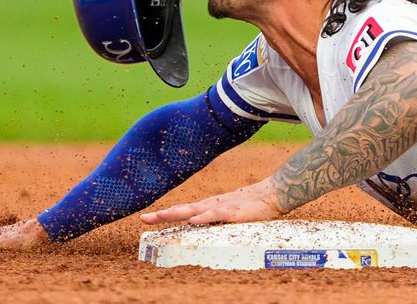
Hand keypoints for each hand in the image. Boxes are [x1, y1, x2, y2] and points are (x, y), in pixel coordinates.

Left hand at [140, 178, 283, 224]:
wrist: (273, 193)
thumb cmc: (252, 204)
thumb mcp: (229, 212)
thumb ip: (215, 216)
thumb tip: (199, 222)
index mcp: (209, 206)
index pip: (182, 210)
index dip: (164, 213)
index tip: (146, 217)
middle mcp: (211, 205)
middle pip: (183, 209)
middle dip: (163, 214)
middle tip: (143, 218)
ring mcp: (222, 207)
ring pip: (196, 211)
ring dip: (178, 213)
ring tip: (161, 216)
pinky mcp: (235, 212)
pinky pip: (217, 215)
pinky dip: (204, 217)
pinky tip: (194, 220)